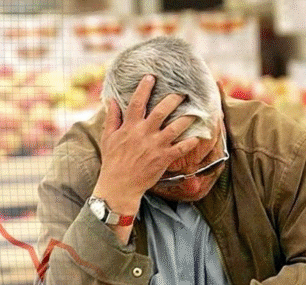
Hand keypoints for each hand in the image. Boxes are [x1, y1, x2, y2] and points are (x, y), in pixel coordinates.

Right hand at [94, 74, 198, 214]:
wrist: (119, 185)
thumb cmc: (112, 161)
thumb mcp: (108, 137)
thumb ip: (112, 118)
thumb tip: (111, 101)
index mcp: (130, 127)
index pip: (137, 102)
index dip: (144, 88)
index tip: (151, 77)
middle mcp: (144, 133)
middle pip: (162, 110)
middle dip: (174, 99)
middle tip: (182, 92)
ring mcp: (155, 145)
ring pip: (175, 127)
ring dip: (187, 118)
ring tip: (195, 111)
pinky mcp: (163, 158)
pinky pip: (181, 148)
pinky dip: (190, 142)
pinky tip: (198, 136)